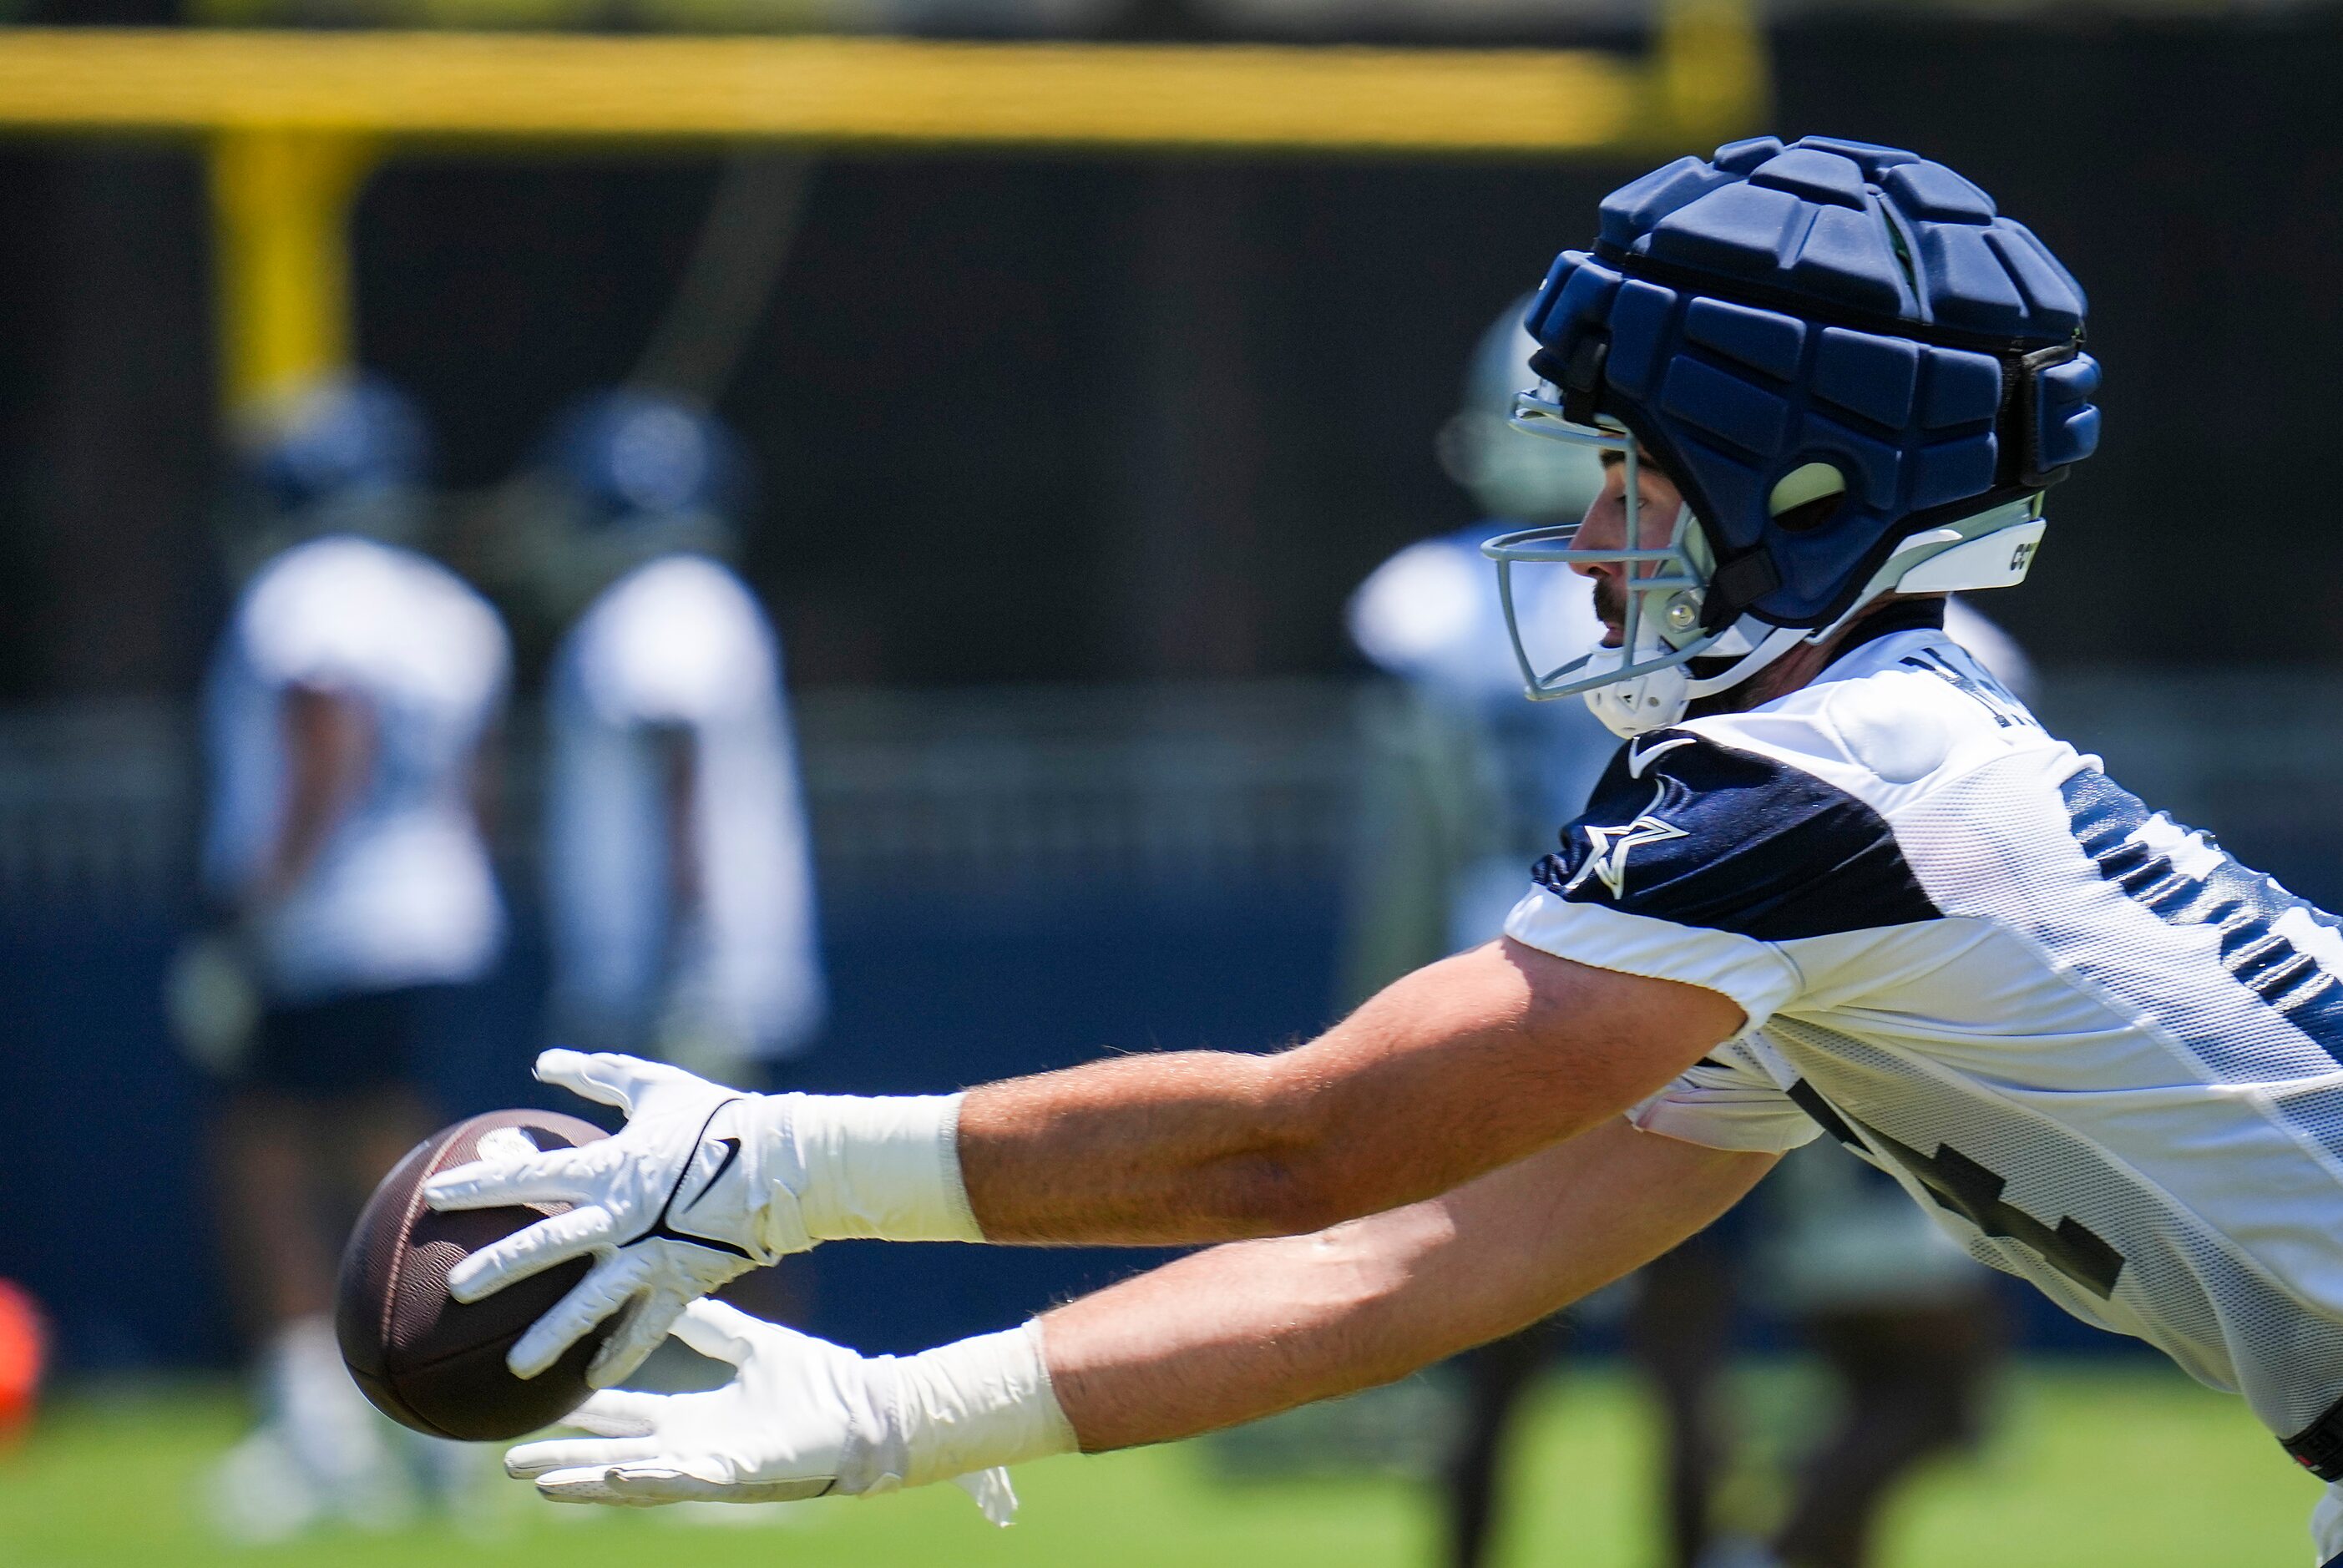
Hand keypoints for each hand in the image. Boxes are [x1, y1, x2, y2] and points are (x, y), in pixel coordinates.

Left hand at [421, 1050, 790, 1386]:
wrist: (787, 1163)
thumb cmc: (719, 1118)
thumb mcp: (655, 1087)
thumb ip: (598, 1075)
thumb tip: (544, 1061)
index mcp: (608, 1167)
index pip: (529, 1176)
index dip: (480, 1183)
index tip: (435, 1196)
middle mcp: (620, 1216)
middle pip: (546, 1244)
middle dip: (497, 1267)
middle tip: (455, 1289)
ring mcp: (651, 1255)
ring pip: (591, 1301)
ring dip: (551, 1335)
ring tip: (514, 1366)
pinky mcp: (682, 1282)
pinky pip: (646, 1327)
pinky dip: (619, 1355)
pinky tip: (590, 1382)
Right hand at [503, 1301, 1016, 1524]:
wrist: (868, 1409)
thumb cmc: (815, 1382)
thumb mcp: (750, 1344)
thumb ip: (708, 1325)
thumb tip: (667, 1284)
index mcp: (690, 1417)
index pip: (618, 1415)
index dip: (575, 1412)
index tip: (531, 1405)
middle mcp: (690, 1446)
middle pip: (609, 1456)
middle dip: (561, 1459)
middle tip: (507, 1460)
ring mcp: (711, 1465)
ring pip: (635, 1479)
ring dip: (589, 1481)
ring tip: (542, 1480)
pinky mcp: (739, 1473)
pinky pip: (687, 1479)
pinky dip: (651, 1478)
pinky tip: (617, 1474)